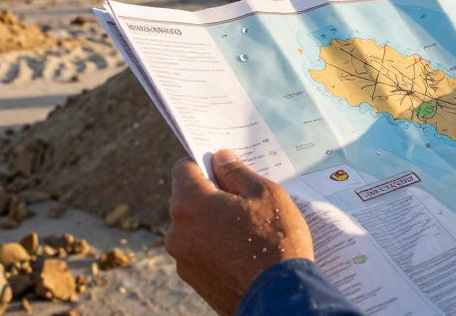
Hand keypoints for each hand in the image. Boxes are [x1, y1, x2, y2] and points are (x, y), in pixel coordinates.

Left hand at [165, 150, 314, 314]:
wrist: (279, 298)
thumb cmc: (275, 241)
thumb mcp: (265, 193)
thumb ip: (237, 172)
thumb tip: (220, 158)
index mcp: (189, 203)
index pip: (183, 168)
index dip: (204, 163)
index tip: (224, 167)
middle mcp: (177, 231)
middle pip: (188, 199)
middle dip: (211, 194)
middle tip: (244, 198)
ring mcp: (183, 260)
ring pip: (194, 227)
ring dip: (213, 223)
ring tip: (248, 229)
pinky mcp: (194, 281)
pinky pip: (201, 252)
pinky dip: (216, 247)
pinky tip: (243, 251)